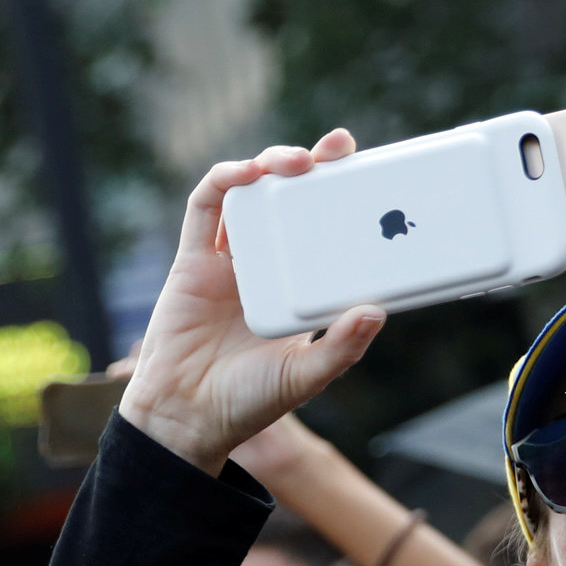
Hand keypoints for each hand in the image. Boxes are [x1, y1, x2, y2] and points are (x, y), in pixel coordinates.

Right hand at [120, 132, 384, 477]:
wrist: (186, 417)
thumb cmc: (247, 402)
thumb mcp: (306, 376)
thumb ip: (342, 346)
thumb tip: (378, 311)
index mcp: (296, 292)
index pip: (326, 234)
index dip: (345, 202)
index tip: (372, 177)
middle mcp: (264, 269)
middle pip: (290, 203)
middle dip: (315, 168)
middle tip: (341, 148)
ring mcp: (227, 262)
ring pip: (251, 194)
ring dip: (271, 166)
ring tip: (298, 161)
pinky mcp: (192, 260)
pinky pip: (206, 208)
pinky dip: (225, 181)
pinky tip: (248, 172)